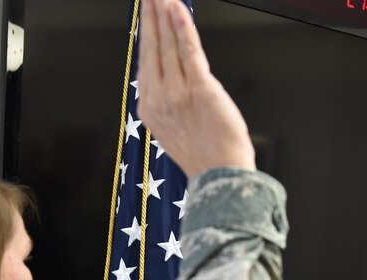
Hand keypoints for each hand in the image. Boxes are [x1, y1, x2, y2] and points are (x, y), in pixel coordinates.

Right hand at [136, 0, 255, 176]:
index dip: (147, 35)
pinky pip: (189, 51)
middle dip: (150, 18)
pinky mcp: (200, 89)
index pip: (146, 62)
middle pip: (152, 49)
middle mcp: (158, 98)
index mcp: (150, 108)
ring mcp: (178, 93)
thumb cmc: (204, 156)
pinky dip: (183, 28)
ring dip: (164, 16)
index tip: (146, 15)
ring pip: (168, 46)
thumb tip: (168, 80)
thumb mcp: (174, 131)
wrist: (221, 176)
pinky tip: (177, 9)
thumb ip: (167, 105)